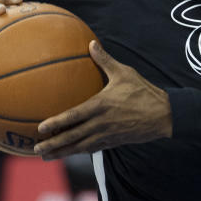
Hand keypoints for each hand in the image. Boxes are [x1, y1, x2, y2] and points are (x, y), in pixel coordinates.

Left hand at [34, 41, 172, 159]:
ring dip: (62, 152)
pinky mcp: (114, 142)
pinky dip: (79, 151)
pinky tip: (71, 152)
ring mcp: (107, 135)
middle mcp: (101, 124)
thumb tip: (91, 44)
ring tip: (46, 156)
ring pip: (80, 147)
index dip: (56, 123)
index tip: (40, 128)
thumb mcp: (124, 73)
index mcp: (100, 106)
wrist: (164, 115)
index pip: (73, 116)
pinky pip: (93, 149)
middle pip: (72, 137)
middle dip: (53, 145)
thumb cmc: (144, 92)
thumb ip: (105, 60)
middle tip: (36, 149)